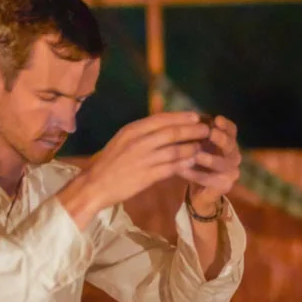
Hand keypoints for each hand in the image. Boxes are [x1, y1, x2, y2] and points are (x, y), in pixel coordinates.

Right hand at [77, 111, 210, 212]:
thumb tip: (163, 127)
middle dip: (192, 131)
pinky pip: (171, 168)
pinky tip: (192, 163)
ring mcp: (144, 159)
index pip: (162, 119)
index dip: (181, 117)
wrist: (95, 185)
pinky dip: (184, 164)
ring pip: (175, 150)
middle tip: (206, 130)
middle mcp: (139, 142)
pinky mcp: (147, 176)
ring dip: (192, 148)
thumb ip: (141, 133)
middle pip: (172, 133)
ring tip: (202, 147)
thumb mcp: (121, 141)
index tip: (196, 116)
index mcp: (132, 130)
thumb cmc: (108, 163)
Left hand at [178, 115, 241, 212]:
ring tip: (197, 155)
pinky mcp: (224, 186)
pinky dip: (196, 174)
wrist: (198, 190)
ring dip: (209, 159)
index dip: (225, 125)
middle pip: (231, 145)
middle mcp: (233, 156)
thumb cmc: (196, 162)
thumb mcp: (195, 145)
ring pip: (223, 164)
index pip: (231, 130)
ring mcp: (231, 172)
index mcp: (228, 142)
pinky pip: (210, 179)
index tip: (217, 119)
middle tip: (211, 134)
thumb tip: (185, 116)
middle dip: (221, 139)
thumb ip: (194, 133)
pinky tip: (183, 170)